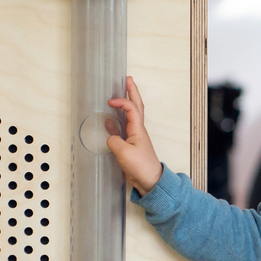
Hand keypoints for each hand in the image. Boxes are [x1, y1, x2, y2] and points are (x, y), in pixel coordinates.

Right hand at [107, 76, 162, 195]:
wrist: (150, 181)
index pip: (131, 109)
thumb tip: (110, 136)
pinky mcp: (131, 145)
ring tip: (120, 93)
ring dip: (126, 103)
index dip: (121, 102)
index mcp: (138, 130)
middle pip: (136, 107)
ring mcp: (135, 137)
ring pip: (131, 116)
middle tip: (128, 79)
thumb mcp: (124, 153)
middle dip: (132, 92)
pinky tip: (109, 120)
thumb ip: (114, 141)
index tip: (110, 101)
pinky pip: (124, 128)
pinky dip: (117, 121)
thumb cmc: (141, 167)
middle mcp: (138, 131)